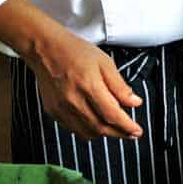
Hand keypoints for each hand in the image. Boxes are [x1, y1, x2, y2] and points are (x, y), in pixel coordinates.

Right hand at [0, 0, 141, 140]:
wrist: (45, 49)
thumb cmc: (75, 51)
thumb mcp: (104, 62)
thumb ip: (119, 86)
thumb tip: (134, 103)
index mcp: (89, 85)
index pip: (112, 115)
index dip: (127, 126)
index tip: (137, 131)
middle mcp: (73, 100)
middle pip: (100, 128)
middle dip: (119, 133)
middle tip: (130, 133)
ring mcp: (61, 108)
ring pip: (87, 132)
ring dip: (104, 134)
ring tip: (115, 129)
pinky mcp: (53, 112)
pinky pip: (73, 129)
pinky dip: (87, 130)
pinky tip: (95, 124)